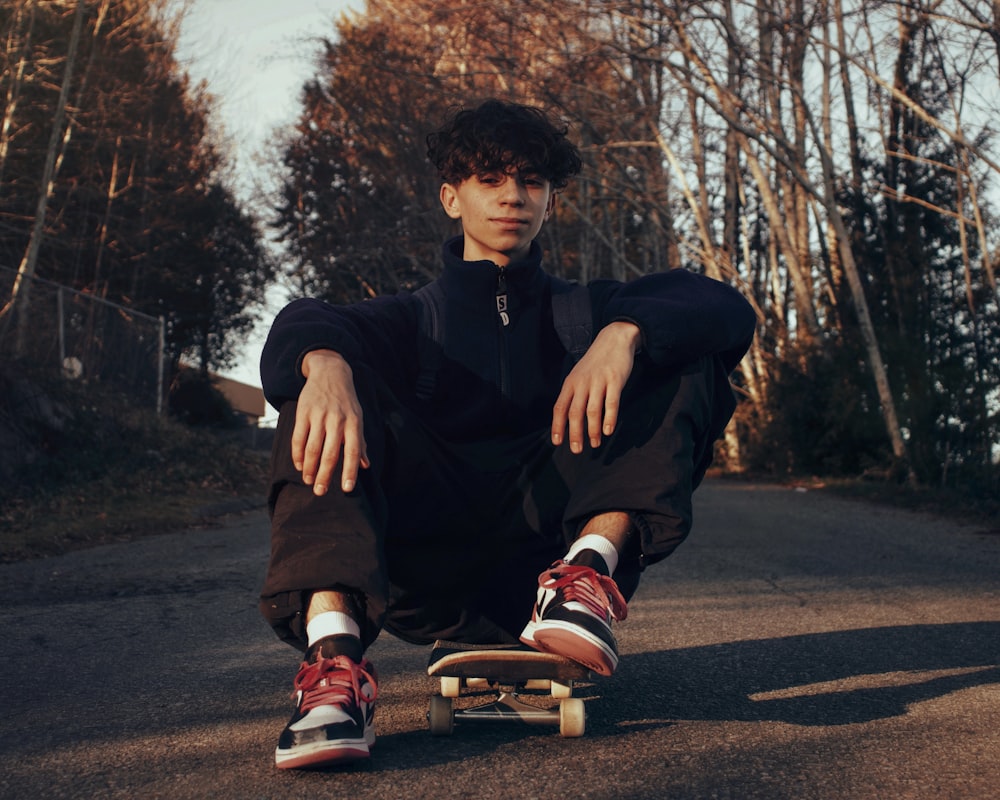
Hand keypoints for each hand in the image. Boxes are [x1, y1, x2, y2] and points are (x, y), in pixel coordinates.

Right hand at [293, 350, 369, 494]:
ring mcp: (319, 416)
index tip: (346, 488)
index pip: (353, 451)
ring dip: (309, 468)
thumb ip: (360, 442)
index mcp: (353, 423)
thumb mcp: (358, 417)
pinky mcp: (303, 412)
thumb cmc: (346, 400)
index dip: (350, 471)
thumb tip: (366, 466)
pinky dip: (298, 454)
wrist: (330, 372)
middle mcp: (337, 420)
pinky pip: (298, 438)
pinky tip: (300, 465)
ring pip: (312, 448)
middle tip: (320, 492)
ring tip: (309, 481)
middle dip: (325, 476)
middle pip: (330, 454)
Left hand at [551, 321, 640, 452]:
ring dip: (592, 430)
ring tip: (595, 444)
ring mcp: (598, 381)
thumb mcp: (579, 376)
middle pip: (574, 412)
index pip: (559, 407)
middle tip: (576, 450)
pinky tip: (608, 431)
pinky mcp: (615, 380)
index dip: (557, 426)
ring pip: (592, 410)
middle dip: (574, 433)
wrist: (614, 339)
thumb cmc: (595, 362)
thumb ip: (574, 395)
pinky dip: (609, 418)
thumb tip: (568, 420)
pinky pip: (611, 402)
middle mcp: (582, 383)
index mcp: (571, 383)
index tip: (557, 442)